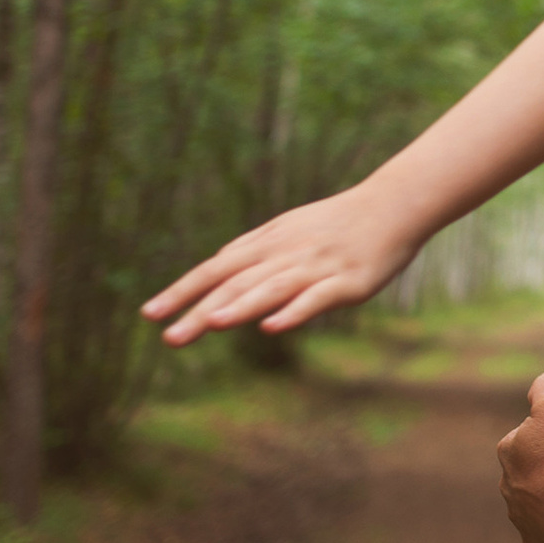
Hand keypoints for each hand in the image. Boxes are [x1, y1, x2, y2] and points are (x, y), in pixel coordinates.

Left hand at [141, 181, 419, 345]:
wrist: (393, 205)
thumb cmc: (337, 223)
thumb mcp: (288, 231)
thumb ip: (252, 255)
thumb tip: (214, 282)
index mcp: (267, 243)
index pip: (216, 268)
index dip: (183, 290)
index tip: (149, 314)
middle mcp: (286, 254)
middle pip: (237, 283)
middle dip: (201, 310)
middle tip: (170, 337)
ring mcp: (317, 268)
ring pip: (272, 288)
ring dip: (240, 306)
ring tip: (211, 324)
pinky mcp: (348, 282)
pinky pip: (316, 298)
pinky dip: (293, 312)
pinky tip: (272, 327)